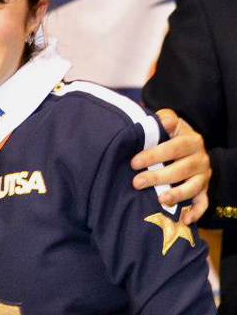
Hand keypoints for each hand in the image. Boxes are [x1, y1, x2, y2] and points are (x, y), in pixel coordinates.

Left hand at [130, 108, 209, 223]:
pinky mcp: (204, 189)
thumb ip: (164, 120)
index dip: (153, 155)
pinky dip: (196, 212)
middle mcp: (201, 158)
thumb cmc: (169, 132)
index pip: (173, 148)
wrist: (186, 142)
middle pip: (181, 170)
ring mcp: (204, 175)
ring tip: (160, 200)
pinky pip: (203, 203)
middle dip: (157, 177)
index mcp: (191, 140)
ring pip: (193, 187)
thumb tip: (164, 122)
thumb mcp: (167, 120)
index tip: (134, 163)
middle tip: (137, 183)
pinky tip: (184, 219)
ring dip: (177, 195)